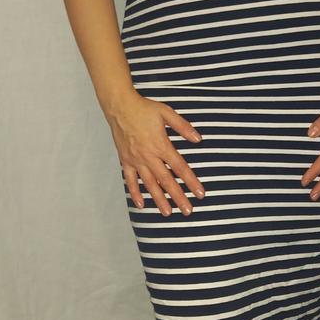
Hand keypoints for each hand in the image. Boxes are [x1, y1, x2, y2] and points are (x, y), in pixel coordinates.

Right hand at [106, 90, 204, 216]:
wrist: (120, 106)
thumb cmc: (144, 109)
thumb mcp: (167, 113)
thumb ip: (183, 127)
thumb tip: (198, 139)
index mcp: (161, 145)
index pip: (180, 168)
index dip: (191, 182)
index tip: (200, 194)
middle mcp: (148, 156)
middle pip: (166, 181)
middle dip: (178, 197)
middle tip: (188, 211)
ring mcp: (135, 160)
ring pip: (149, 184)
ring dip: (159, 200)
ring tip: (168, 213)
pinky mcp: (125, 161)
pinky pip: (130, 181)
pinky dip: (135, 193)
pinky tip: (142, 204)